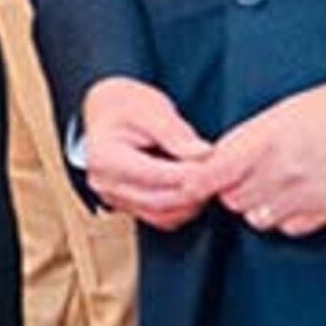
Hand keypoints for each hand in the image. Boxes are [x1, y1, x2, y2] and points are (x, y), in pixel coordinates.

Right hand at [79, 77, 214, 229]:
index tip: (216, 163)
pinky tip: (193, 186)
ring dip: (191, 202)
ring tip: (207, 178)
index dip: (190, 172)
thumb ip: (175, 133)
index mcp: (104, 157)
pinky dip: (183, 207)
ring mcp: (114, 198)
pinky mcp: (129, 206)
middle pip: (160, 200)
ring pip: (164, 215)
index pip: (154, 174)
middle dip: (194, 189)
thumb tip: (204, 154)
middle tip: (220, 173)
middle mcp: (104, 183)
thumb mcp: (151, 109)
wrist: (109, 114)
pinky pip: (162, 218)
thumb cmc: (127, 107)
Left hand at [199, 77, 325, 237]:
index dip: (198, 182)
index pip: (213, 174)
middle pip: (231, 199)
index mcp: (265, 141)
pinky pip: (290, 229)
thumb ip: (247, 140)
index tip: (191, 184)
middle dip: (230, 191)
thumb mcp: (279, 112)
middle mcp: (281, 171)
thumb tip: (219, 160)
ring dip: (256, 207)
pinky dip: (285, 219)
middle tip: (241, 179)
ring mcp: (306, 194)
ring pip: (257, 218)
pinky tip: (293, 201)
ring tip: (269, 189)